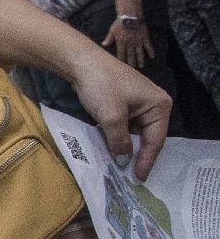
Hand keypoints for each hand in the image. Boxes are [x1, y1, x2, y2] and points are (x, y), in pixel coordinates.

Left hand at [69, 54, 171, 178]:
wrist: (80, 61)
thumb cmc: (101, 86)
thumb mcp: (112, 118)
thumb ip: (120, 142)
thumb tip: (124, 160)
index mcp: (159, 106)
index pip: (155, 140)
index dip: (146, 160)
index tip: (139, 177)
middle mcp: (154, 104)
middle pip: (146, 136)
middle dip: (136, 153)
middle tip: (127, 174)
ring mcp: (139, 102)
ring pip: (133, 132)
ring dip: (123, 144)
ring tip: (116, 164)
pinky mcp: (124, 101)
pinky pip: (124, 124)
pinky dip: (116, 134)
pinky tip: (108, 146)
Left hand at [101, 19, 153, 69]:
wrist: (130, 16)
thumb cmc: (119, 23)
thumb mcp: (112, 31)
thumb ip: (109, 39)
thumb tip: (103, 44)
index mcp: (121, 43)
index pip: (121, 55)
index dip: (122, 61)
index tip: (122, 67)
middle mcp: (130, 44)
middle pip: (131, 56)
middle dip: (131, 64)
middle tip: (132, 70)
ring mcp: (138, 42)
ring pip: (139, 53)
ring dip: (140, 60)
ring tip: (141, 66)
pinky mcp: (145, 38)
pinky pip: (148, 46)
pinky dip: (151, 52)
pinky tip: (152, 57)